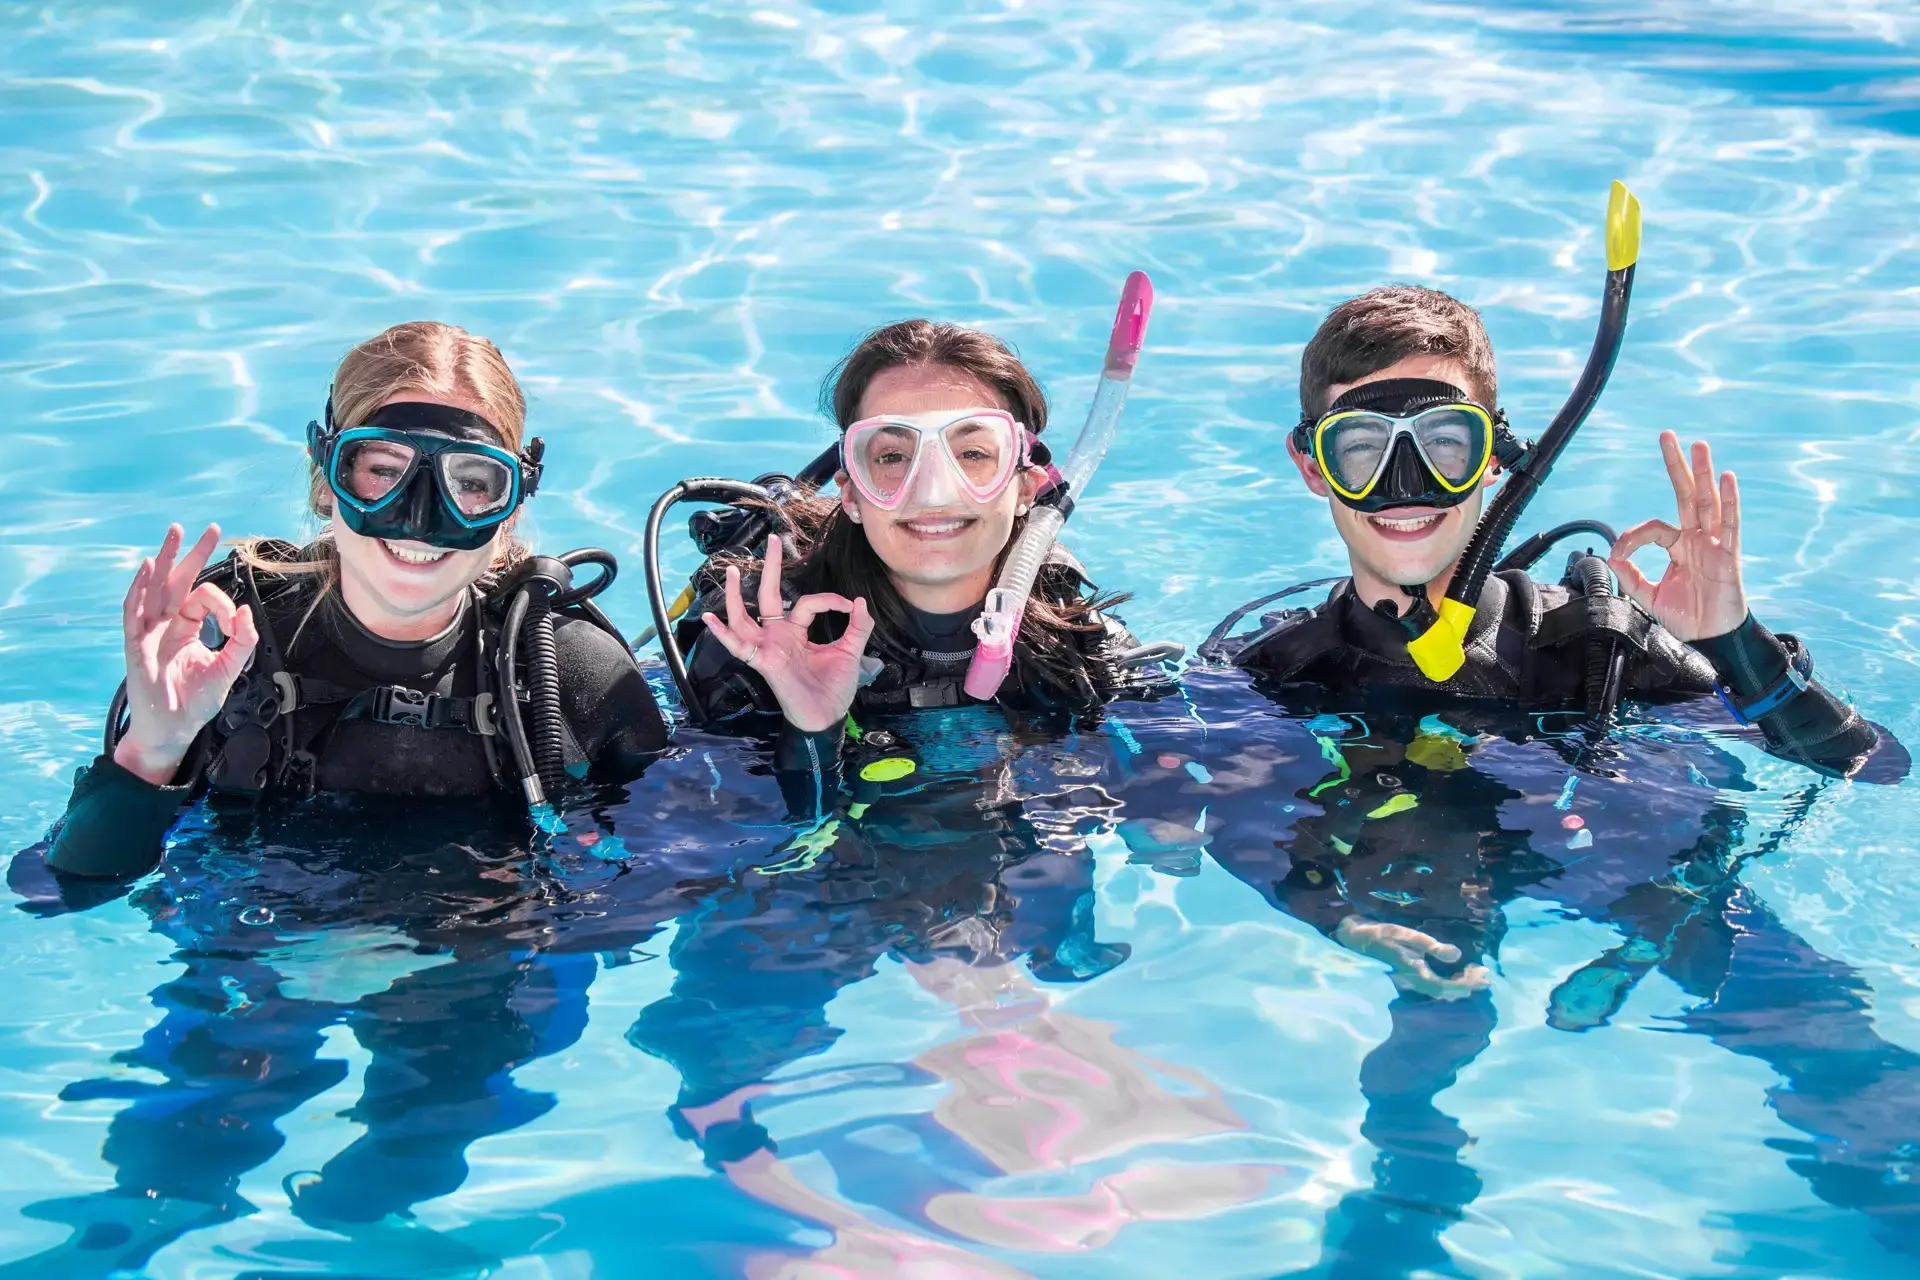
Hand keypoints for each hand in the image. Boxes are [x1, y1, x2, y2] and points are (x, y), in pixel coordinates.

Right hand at [113, 524, 258, 784]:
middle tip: (211, 529)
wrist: (174, 730)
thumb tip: (248, 610)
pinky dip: (139, 589)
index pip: (204, 600)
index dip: (224, 606)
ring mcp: (148, 633)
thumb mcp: (228, 669)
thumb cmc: (196, 702)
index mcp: (187, 628)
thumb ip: (242, 640)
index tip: (235, 624)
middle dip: (193, 554)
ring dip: (165, 560)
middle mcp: (167, 625)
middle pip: (179, 581)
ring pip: (155, 588)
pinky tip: (146, 568)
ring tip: (174, 533)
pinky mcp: (135, 645)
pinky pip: (134, 612)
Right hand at [699, 536, 874, 733]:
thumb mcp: (851, 651)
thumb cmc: (834, 687)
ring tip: (731, 572)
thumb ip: (858, 627)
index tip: (849, 606)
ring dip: (736, 596)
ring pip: (745, 617)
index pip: (807, 602)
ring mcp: (768, 647)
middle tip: (772, 540)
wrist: (827, 716)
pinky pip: (739, 646)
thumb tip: (859, 600)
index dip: (829, 599)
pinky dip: (724, 634)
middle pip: (770, 595)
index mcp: (798, 631)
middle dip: (771, 567)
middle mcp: (779, 635)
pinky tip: (711, 619)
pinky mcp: (764, 661)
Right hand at [1335, 916, 1489, 1000]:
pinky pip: (1435, 984)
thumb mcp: (1406, 935)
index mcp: (1414, 972)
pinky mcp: (1411, 975)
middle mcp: (1414, 981)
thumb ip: (1432, 946)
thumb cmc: (1380, 935)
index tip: (1483, 979)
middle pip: (1446, 992)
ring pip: (1441, 989)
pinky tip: (1458, 972)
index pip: (1445, 987)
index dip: (1465, 986)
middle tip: (1486, 976)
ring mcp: (1411, 980)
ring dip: (1460, 983)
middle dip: (1467, 985)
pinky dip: (1450, 980)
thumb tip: (1457, 955)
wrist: (1355, 939)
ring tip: (1476, 974)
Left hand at [1609, 431, 1748, 642]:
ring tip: (1698, 446)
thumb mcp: (1648, 595)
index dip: (1633, 537)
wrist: (1709, 641)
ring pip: (1707, 502)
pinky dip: (1729, 500)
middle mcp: (1698, 539)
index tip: (1619, 553)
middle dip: (1676, 465)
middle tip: (1667, 435)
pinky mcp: (1729, 556)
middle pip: (1686, 494)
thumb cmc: (1686, 618)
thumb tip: (1611, 554)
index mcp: (1678, 546)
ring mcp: (1715, 544)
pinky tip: (1726, 479)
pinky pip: (1730, 524)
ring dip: (1702, 473)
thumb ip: (1629, 574)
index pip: (1653, 528)